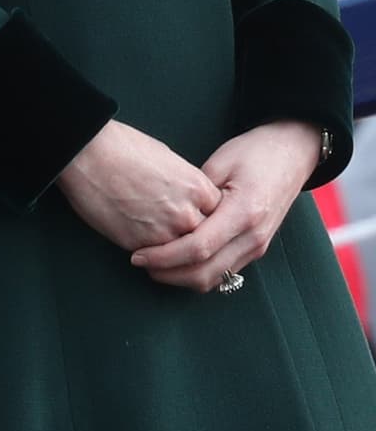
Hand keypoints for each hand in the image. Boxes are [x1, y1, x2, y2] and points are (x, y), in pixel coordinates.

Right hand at [57, 118, 222, 253]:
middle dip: (194, 240)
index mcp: (198, 188)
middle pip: (204, 240)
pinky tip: (146, 250)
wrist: (89, 154)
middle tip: (184, 242)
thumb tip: (185, 197)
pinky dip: (152, 258)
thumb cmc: (123, 147)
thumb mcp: (168, 159)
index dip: (206, 219)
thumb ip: (185, 185)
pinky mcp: (140, 245)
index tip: (197, 221)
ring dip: (176, 256)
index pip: (217, 216)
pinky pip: (155, 260)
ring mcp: (165, 233)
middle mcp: (187, 214)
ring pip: (182, 257)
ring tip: (166, 254)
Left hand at [129, 120, 321, 292]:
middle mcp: (254, 237)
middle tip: (139, 262)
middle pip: (206, 273)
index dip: (164, 256)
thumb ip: (195, 192)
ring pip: (215, 279)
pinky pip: (224, 272)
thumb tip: (166, 213)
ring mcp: (257, 246)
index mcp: (244, 212)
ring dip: (181, 278)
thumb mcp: (220, 162)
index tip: (138, 254)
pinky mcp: (256, 249)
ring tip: (154, 264)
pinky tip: (177, 261)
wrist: (293, 152)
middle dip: (168, 274)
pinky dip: (198, 272)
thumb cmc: (255, 151)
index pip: (198, 248)